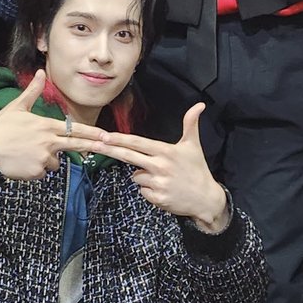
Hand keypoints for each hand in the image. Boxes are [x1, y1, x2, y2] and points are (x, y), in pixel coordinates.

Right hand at [0, 70, 105, 181]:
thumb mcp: (17, 107)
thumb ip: (33, 91)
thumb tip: (41, 72)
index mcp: (46, 126)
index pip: (75, 129)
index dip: (91, 133)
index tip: (105, 135)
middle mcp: (48, 142)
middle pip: (75, 145)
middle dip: (91, 146)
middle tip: (106, 146)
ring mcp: (43, 158)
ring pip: (55, 162)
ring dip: (47, 159)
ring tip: (27, 152)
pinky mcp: (36, 172)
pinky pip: (42, 172)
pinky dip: (36, 169)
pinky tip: (22, 162)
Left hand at [95, 102, 230, 231]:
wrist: (206, 198)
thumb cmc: (198, 169)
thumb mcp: (193, 145)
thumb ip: (191, 123)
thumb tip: (199, 104)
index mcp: (166, 151)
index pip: (138, 143)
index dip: (120, 139)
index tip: (105, 135)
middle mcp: (160, 166)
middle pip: (128, 156)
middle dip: (111, 149)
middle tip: (96, 144)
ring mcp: (158, 183)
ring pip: (136, 176)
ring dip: (143, 176)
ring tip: (163, 177)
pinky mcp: (157, 198)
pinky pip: (142, 190)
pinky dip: (148, 190)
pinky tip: (163, 189)